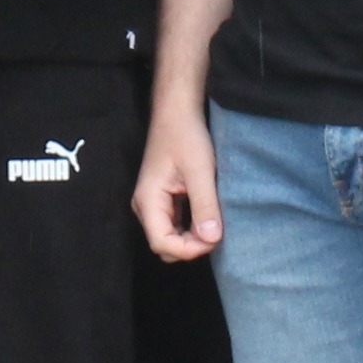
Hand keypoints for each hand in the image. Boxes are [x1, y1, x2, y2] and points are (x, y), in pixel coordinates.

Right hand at [134, 97, 221, 261]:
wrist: (177, 113)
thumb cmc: (185, 136)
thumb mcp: (200, 171)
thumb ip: (204, 205)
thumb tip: (212, 239)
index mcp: (148, 200)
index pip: (162, 243)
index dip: (189, 249)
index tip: (214, 238)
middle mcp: (145, 207)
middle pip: (165, 246)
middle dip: (191, 246)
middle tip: (217, 231)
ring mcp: (152, 205)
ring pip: (171, 238)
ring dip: (193, 238)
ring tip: (214, 222)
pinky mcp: (163, 200)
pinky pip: (175, 226)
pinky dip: (191, 228)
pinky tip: (207, 216)